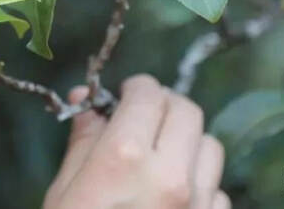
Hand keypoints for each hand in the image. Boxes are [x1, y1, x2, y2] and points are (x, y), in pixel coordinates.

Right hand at [44, 75, 229, 208]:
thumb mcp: (66, 190)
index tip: (128, 93)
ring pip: (211, 147)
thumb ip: (84, 139)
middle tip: (145, 117)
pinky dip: (200, 186)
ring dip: (187, 143)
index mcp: (126, 157)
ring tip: (162, 157)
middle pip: (187, 111)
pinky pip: (218, 191)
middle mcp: (171, 175)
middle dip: (165, 106)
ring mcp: (197, 206)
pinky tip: (174, 199)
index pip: (148, 94)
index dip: (137, 87)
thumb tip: (87, 100)